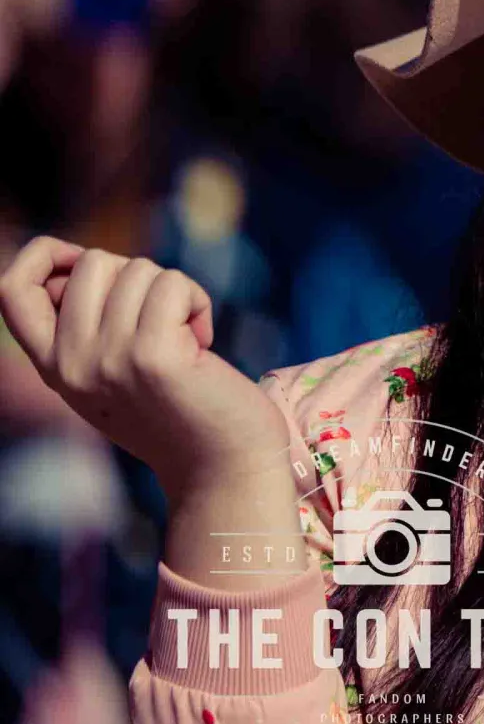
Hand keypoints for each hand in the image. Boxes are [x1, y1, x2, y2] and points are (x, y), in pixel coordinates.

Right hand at [0, 238, 284, 497]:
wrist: (222, 468)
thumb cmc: (179, 409)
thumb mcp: (111, 371)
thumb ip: (85, 327)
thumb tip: (78, 260)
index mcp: (53, 366)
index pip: (10, 288)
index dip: (46, 255)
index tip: (86, 262)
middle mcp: (71, 364)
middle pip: (92, 262)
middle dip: (137, 275)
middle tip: (161, 320)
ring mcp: (108, 360)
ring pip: (138, 269)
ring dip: (174, 293)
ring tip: (184, 339)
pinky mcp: (152, 356)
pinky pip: (173, 284)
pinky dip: (198, 302)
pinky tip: (201, 342)